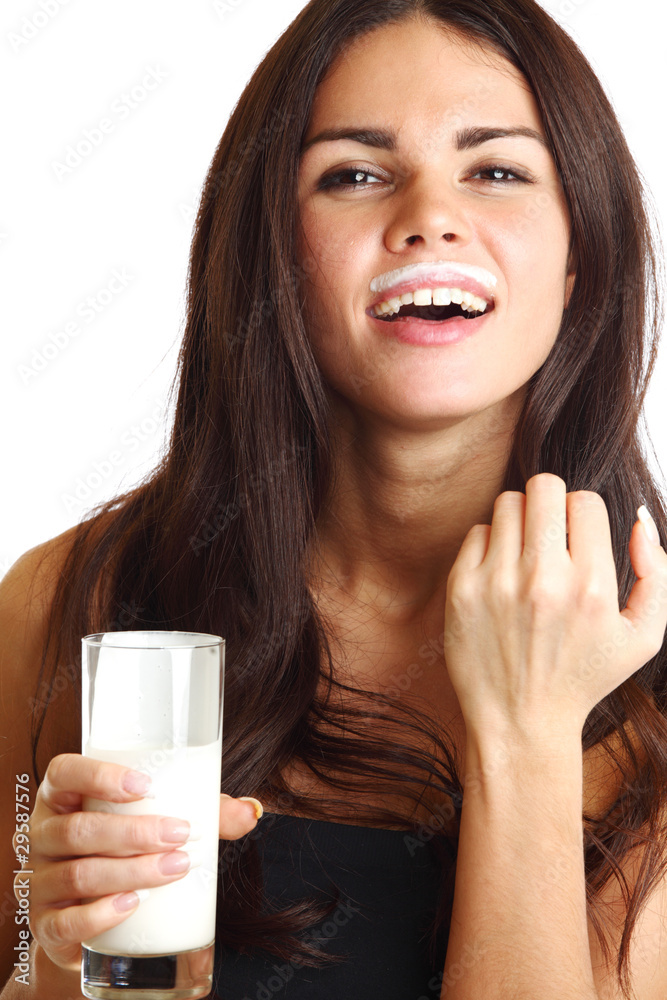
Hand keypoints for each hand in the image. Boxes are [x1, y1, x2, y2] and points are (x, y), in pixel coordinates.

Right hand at [17, 753, 260, 972]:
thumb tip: (253, 810)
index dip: (99, 775)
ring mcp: (40, 880)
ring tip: (175, 868)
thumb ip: (204, 811)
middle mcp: (43, 833)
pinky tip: (131, 905)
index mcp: (63, 794)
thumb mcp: (157, 818)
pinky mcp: (46, 924)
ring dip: (130, 872)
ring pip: (78, 874)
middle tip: (181, 834)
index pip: (66, 772)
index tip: (146, 785)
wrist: (93, 909)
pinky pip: (65, 922)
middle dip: (134, 833)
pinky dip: (98, 915)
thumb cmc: (125, 845)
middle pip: (78, 829)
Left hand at [443, 473, 666, 740]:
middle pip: (544, 487)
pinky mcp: (462, 590)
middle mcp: (543, 581)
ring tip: (526, 553)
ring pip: (507, 504)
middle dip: (551, 502)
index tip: (579, 538)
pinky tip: (502, 574)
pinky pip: (477, 532)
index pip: (586, 500)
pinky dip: (491, 545)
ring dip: (520, 521)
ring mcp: (497, 583)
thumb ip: (656, 573)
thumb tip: (638, 518)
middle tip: (550, 531)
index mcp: (591, 588)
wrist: (520, 722)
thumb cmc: (582, 678)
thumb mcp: (643, 636)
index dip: (585, 514)